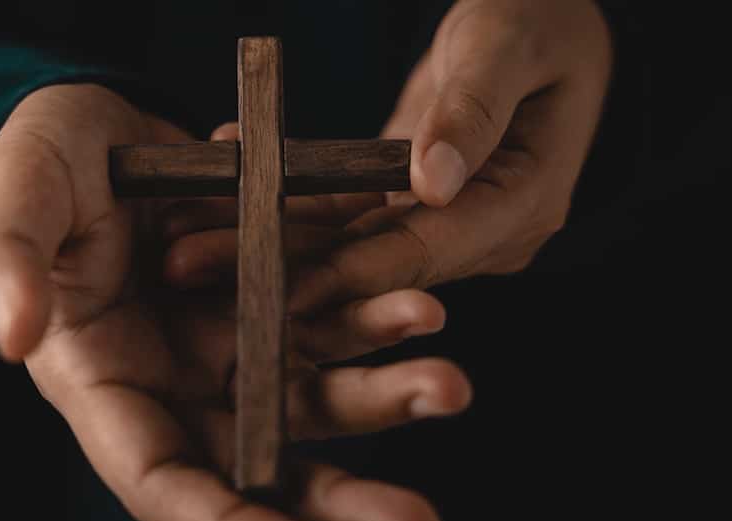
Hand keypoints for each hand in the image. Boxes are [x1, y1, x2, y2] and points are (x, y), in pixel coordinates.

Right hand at [0, 84, 471, 520]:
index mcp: (107, 385)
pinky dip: (379, 310)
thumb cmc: (40, 164)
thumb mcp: (11, 200)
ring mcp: (236, 335)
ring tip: (446, 381)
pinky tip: (424, 298)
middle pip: (265, 462)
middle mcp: (182, 379)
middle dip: (343, 501)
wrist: (99, 117)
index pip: (166, 483)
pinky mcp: (278, 287)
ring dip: (385, 394)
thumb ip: (3, 265)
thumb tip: (13, 338)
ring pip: (318, 389)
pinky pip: (337, 311)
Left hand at [163, 0, 612, 312]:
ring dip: (270, 244)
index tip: (276, 283)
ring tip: (184, 240)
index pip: (422, 253)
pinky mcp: (414, 206)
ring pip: (348, 246)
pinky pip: (346, 213)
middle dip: (282, 269)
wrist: (546, 18)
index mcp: (521, 205)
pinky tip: (229, 185)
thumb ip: (473, 109)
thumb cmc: (539, 15)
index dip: (346, 273)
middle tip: (190, 264)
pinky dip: (289, 205)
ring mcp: (447, 223)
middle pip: (372, 264)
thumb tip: (429, 184)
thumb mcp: (510, 44)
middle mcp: (482, 232)